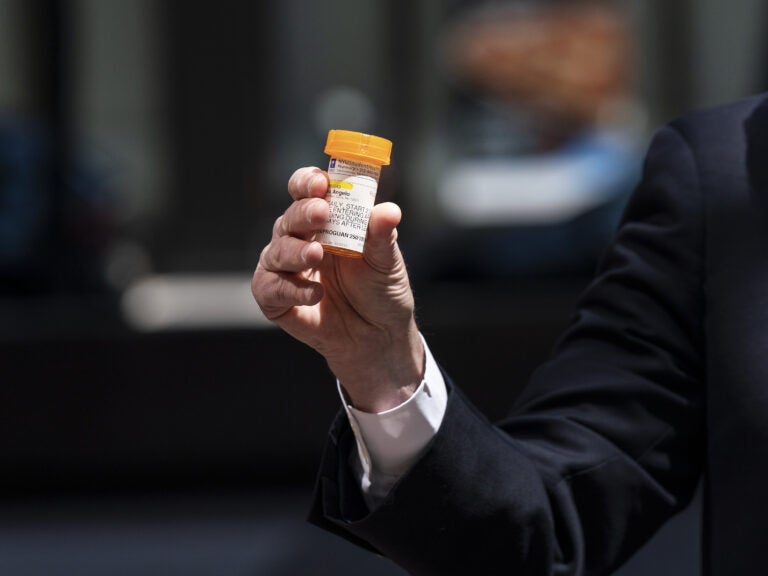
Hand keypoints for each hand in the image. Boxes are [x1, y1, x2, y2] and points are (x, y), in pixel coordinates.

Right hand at [252, 167, 424, 411]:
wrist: (378, 337)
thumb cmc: (381, 292)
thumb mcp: (387, 262)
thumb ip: (382, 236)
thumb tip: (388, 211)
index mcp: (327, 221)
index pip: (307, 190)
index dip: (308, 182)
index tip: (320, 184)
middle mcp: (302, 239)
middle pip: (290, 217)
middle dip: (304, 213)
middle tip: (322, 214)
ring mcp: (287, 268)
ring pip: (276, 251)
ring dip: (295, 251)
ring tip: (316, 256)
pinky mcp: (276, 298)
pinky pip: (269, 287)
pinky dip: (290, 289)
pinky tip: (315, 294)